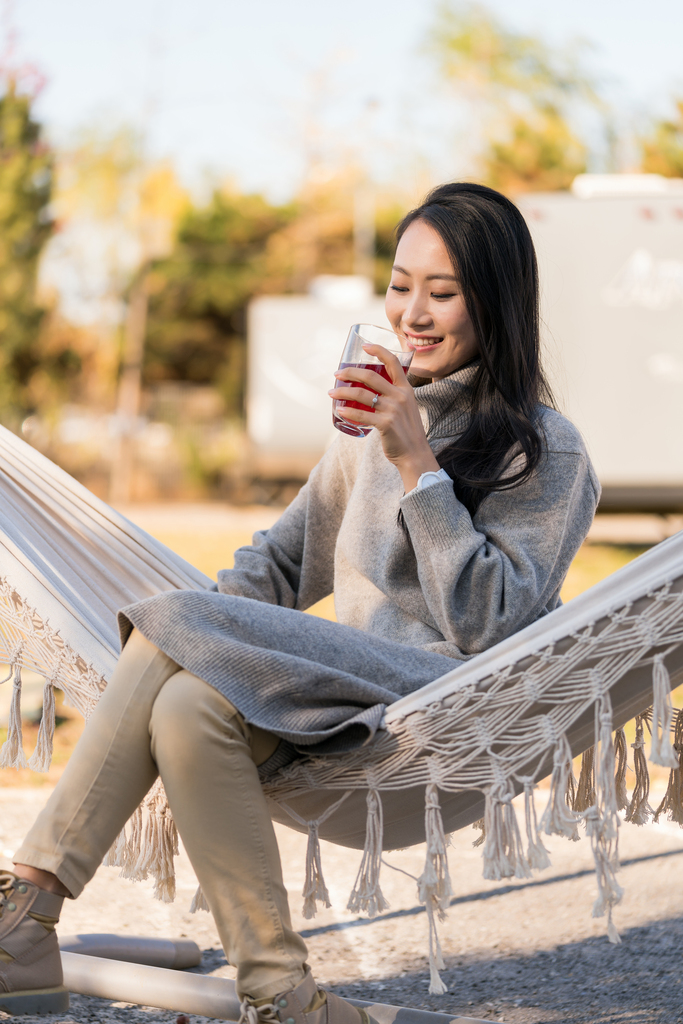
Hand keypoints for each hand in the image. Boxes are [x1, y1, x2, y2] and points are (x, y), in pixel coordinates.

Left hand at [329, 342, 439, 491]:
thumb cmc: (407, 432)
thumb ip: (394, 398)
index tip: (365, 347)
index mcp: (406, 389)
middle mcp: (400, 396)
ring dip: (342, 392)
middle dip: (350, 372)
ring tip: (332, 393)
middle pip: (371, 376)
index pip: (394, 362)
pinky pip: (361, 415)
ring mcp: (393, 410)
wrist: (415, 454)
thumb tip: (371, 392)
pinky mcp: (386, 424)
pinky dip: (347, 412)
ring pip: (361, 394)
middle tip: (337, 374)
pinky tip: (339, 410)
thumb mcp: (406, 408)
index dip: (379, 351)